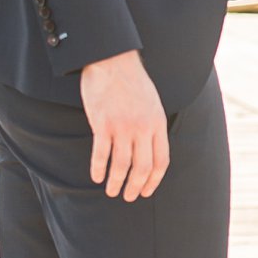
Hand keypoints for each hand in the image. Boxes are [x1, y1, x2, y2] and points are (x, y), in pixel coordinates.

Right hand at [80, 49, 169, 201]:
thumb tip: (150, 150)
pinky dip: (98, 168)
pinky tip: (95, 176)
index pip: (161, 161)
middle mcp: (142, 128)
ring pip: (121, 165)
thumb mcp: (153, 103)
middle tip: (129, 197)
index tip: (147, 191)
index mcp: (158, 123)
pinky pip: (101, 153)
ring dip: (116, 182)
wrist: (112, 60)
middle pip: (142, 167)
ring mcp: (122, 126)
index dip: (154, 180)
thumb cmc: (132, 81)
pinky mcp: (102, 123)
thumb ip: (153, 126)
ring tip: (112, 192)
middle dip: (136, 187)